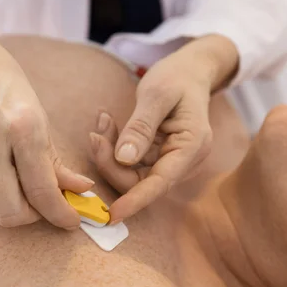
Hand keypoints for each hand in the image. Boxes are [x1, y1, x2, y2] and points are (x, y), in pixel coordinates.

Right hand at [0, 0, 93, 228]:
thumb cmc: (3, 84)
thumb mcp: (38, 116)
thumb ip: (55, 161)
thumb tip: (80, 191)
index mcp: (21, 126)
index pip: (42, 191)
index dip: (61, 214)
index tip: (70, 220)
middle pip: (8, 214)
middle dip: (30, 217)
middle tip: (39, 204)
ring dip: (4, 202)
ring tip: (12, 179)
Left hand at [98, 35, 238, 221]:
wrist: (190, 71)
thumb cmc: (177, 77)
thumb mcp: (157, 94)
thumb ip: (140, 127)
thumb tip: (124, 159)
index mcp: (192, 147)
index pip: (160, 183)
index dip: (135, 201)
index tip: (112, 214)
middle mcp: (184, 161)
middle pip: (140, 181)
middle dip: (111, 162)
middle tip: (95, 133)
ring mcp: (171, 161)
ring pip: (130, 173)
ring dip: (109, 153)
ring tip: (102, 122)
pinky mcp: (157, 157)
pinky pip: (129, 163)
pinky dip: (114, 147)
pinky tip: (107, 124)